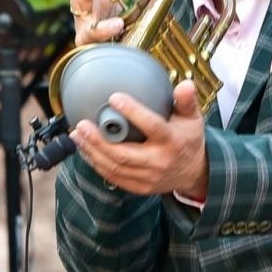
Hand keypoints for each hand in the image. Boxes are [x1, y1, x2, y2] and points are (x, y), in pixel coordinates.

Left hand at [70, 79, 208, 199]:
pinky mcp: (138, 187)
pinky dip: (96, 163)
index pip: (152, 126)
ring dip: (92, 152)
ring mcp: (148, 178)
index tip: (114, 98)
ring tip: (78, 135)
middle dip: (99, 140)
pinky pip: (112, 177)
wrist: (193, 173)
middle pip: (124, 154)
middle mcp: (159, 162)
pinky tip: (85, 150)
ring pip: (114, 167)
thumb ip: (186, 102)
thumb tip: (185, 84)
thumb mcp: (192, 119)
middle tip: (82, 125)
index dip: (133, 112)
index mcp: (172, 142)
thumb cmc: (188, 140)